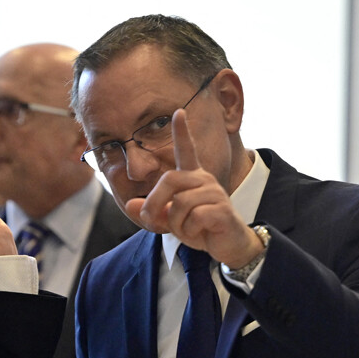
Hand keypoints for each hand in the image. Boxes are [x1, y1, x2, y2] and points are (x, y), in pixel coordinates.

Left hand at [124, 109, 261, 266]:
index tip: (179, 112)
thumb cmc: (199, 228)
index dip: (182, 132)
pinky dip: (188, 230)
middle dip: (154, 202)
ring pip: (179, 203)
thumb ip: (151, 212)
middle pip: (169, 180)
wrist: (227, 246)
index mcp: (193, 178)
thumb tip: (130, 205)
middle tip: (152, 220)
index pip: (187, 150)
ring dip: (175, 223)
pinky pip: (193, 217)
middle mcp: (204, 180)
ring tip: (187, 228)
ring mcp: (215, 193)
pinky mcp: (222, 209)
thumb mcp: (169, 220)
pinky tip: (199, 232)